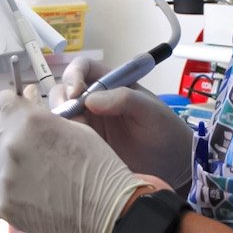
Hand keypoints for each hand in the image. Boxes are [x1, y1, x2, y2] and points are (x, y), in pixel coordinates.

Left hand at [0, 89, 146, 232]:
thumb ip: (43, 114)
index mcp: (30, 119)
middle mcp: (10, 143)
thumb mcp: (75, 127)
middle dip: (6, 134)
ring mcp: (3, 174)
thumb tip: (27, 96)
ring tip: (31, 172)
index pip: (1, 101)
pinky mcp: (0, 202)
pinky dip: (5, 188)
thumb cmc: (97, 166)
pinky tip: (29, 191)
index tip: (18, 116)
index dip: (12, 108)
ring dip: (4, 161)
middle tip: (28, 147)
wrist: (105, 211)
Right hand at [54, 57, 193, 191]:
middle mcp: (95, 100)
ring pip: (62, 114)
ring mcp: (89, 122)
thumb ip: (124, 99)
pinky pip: (66, 137)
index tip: (75, 93)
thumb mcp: (149, 110)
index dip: (74, 75)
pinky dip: (62, 139)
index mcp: (111, 83)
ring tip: (72, 135)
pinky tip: (70, 147)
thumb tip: (90, 100)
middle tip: (69, 117)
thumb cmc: (165, 130)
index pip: (84, 68)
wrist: (173, 164)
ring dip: (60, 120)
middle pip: (65, 90)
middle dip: (62, 99)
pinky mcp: (86, 144)